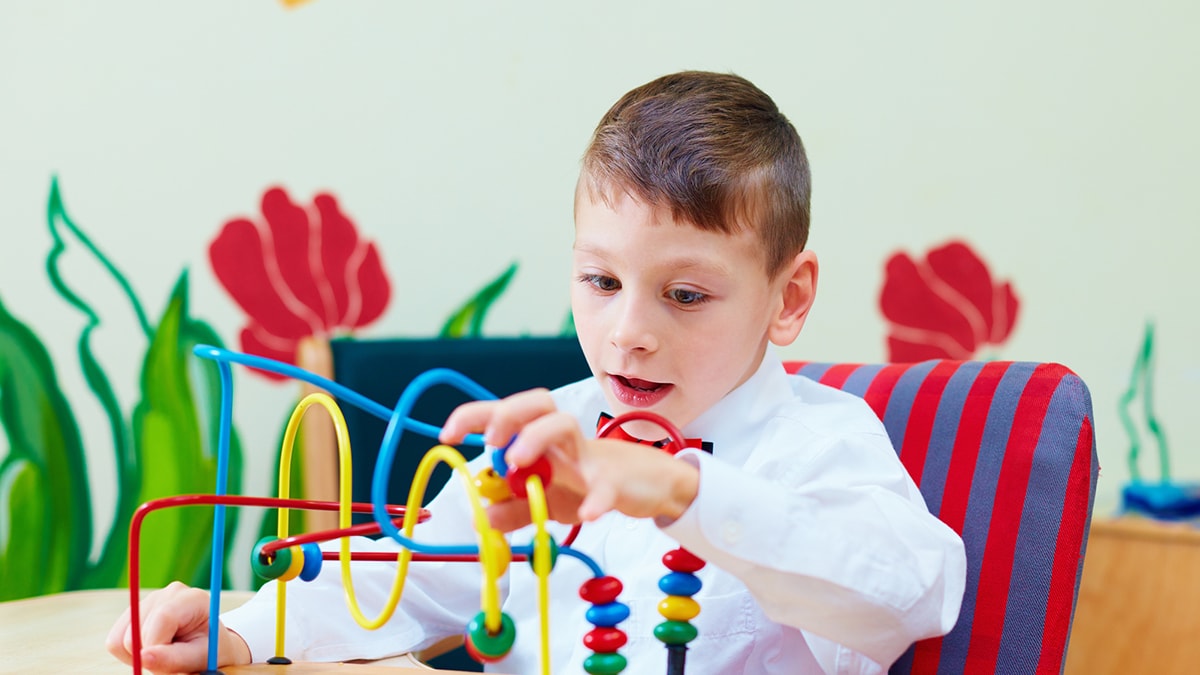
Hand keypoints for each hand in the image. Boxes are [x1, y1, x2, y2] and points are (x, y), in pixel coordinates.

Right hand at [106, 581, 250, 673]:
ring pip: (120, 638)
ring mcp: (149, 600)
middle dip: (149, 652)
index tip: (166, 662)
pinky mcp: (133, 612)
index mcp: (192, 598)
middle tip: (171, 658)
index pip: (162, 618)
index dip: (157, 645)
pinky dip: (128, 653)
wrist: (207, 646)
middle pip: (137, 630)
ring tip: (163, 653)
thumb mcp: (201, 658)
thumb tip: (144, 656)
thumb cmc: (208, 651)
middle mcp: (169, 593)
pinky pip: (113, 641)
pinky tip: (151, 650)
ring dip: (138, 654)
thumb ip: (174, 659)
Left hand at [439, 390, 698, 530]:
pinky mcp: (616, 481)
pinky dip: (595, 499)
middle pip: (536, 404)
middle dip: (506, 414)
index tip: (448, 435)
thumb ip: (516, 508)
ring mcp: (590, 457)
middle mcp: (562, 439)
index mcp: (541, 440)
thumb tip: (482, 516)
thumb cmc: (592, 482)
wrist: (649, 487)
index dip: (474, 416)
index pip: (506, 414)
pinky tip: (586, 514)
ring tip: (517, 463)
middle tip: (490, 440)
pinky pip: (605, 486)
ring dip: (535, 438)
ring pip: (564, 426)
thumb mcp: (548, 499)